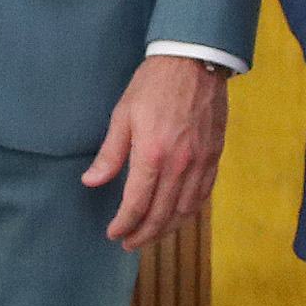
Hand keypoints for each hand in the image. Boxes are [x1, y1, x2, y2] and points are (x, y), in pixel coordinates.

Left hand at [83, 55, 229, 249]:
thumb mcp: (123, 115)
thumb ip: (110, 154)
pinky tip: (177, 217)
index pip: (136, 204)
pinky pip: (203, 195)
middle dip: (143, 234)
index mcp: (152, 154)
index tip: (113, 233)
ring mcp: (200, 162)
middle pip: (161, 215)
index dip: (123, 224)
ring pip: (184, 210)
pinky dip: (189, 212)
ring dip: (166, 229)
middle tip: (129, 244)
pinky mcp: (214, 157)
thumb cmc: (153, 85)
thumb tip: (91, 181)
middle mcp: (179, 165)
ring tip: (151, 236)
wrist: (195, 61)